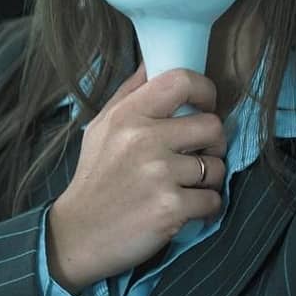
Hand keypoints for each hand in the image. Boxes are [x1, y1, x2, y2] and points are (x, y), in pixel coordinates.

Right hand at [49, 66, 226, 292]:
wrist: (79, 233)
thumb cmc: (94, 177)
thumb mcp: (100, 128)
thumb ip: (129, 95)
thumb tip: (154, 62)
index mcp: (127, 116)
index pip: (182, 81)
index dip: (205, 92)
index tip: (203, 106)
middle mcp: (143, 140)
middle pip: (213, 126)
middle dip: (211, 144)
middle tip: (192, 156)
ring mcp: (159, 174)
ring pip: (217, 167)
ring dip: (206, 180)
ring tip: (179, 187)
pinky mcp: (171, 207)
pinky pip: (213, 200)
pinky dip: (201, 209)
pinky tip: (177, 209)